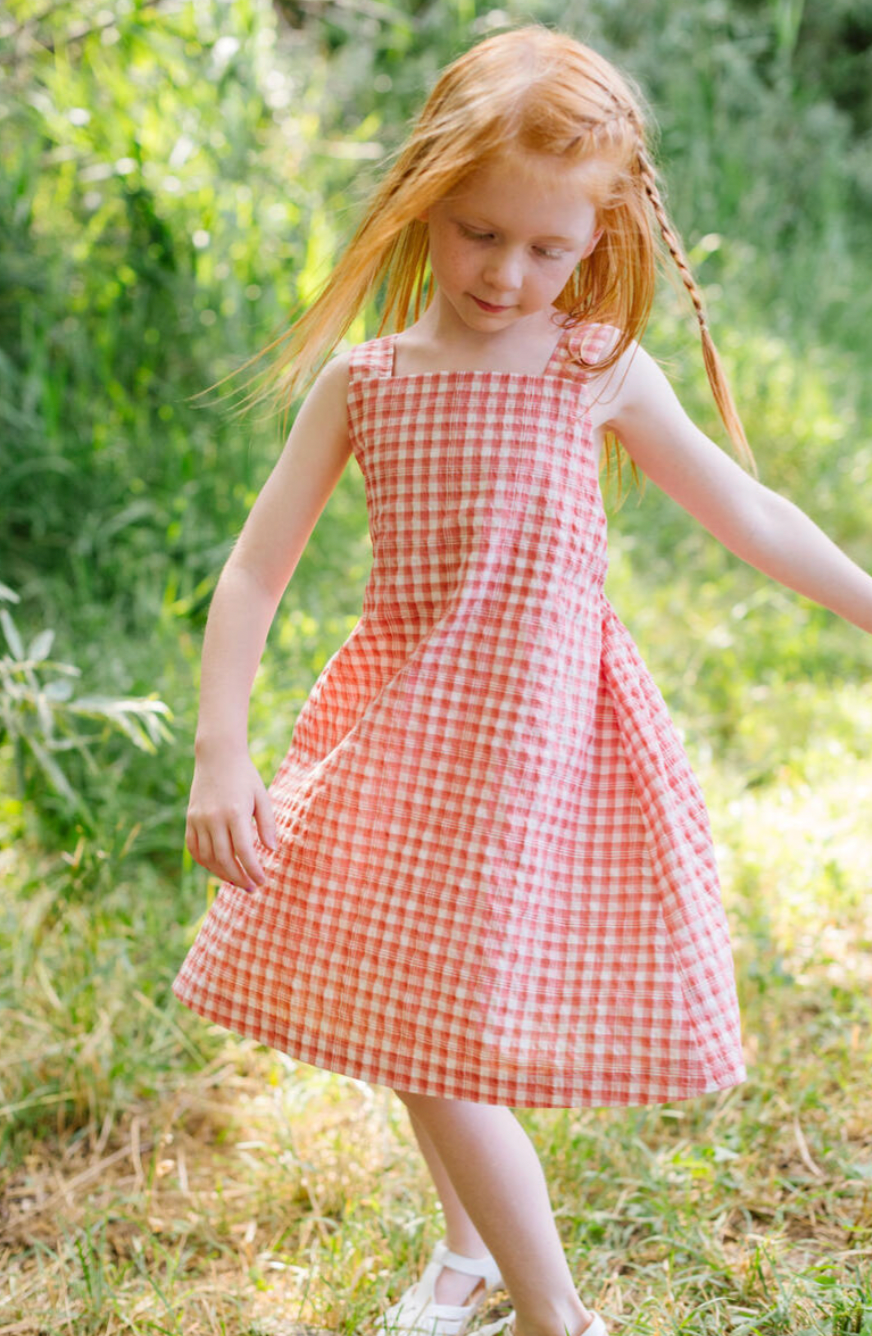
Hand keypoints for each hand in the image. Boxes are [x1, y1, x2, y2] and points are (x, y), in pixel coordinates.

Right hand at [185, 749, 277, 892]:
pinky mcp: (190, 819)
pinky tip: (218, 868)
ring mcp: (198, 819)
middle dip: (239, 878)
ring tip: (237, 880)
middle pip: (225, 859)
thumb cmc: (245, 776)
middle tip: (251, 887)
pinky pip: (194, 849)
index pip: (244, 851)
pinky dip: (205, 862)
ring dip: (222, 874)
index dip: (253, 870)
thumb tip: (272, 851)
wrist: (217, 756)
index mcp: (235, 812)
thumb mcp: (262, 797)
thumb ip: (267, 824)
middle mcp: (214, 818)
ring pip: (208, 858)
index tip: (262, 881)